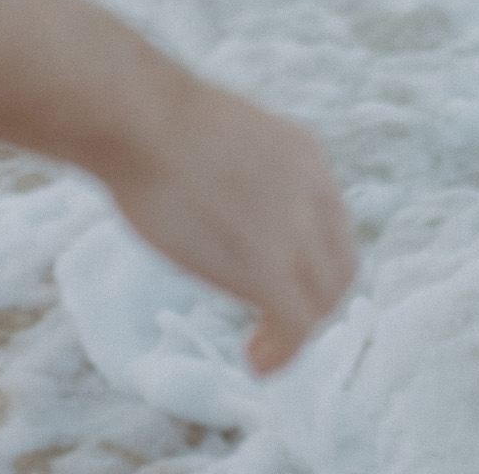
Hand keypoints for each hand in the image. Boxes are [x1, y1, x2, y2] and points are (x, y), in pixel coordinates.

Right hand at [104, 79, 356, 373]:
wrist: (138, 116)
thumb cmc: (149, 120)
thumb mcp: (218, 136)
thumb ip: (237, 172)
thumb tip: (214, 192)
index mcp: (302, 153)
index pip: (331, 224)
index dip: (311, 262)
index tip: (279, 280)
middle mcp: (313, 189)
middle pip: (339, 266)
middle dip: (313, 302)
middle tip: (273, 323)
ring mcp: (295, 229)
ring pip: (324, 300)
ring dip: (297, 333)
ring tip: (262, 350)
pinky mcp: (270, 266)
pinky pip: (297, 325)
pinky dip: (283, 353)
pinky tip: (256, 361)